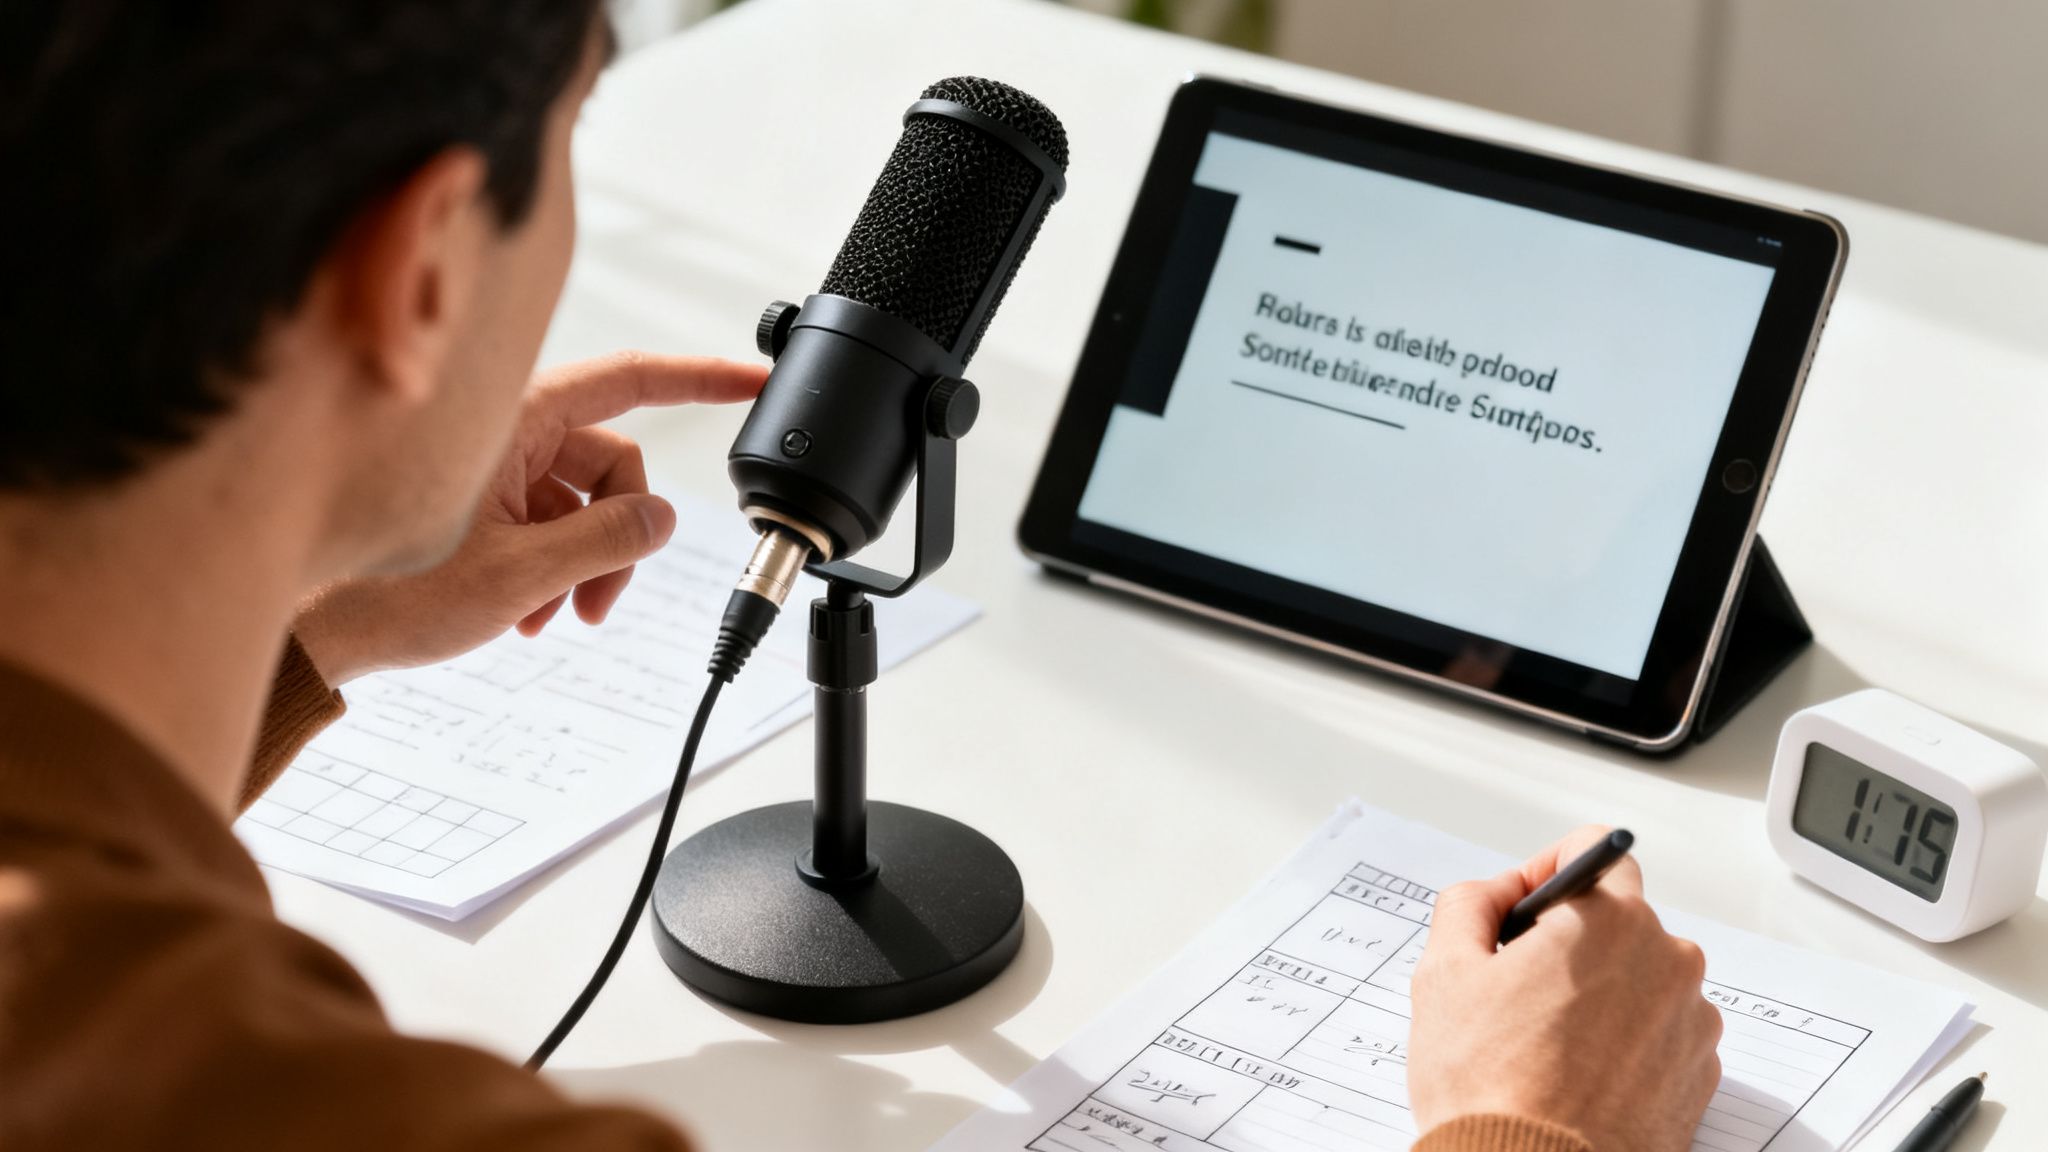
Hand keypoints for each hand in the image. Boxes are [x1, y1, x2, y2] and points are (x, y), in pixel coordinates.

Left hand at [294, 352, 765, 683]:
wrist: (307, 629)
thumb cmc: (380, 593)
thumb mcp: (519, 575)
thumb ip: (606, 540)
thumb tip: (662, 517)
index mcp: (514, 418)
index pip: (631, 379)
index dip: (701, 377)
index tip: (754, 378)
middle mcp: (505, 429)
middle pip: (609, 464)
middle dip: (621, 536)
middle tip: (598, 605)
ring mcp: (490, 464)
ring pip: (579, 502)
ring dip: (583, 564)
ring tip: (549, 618)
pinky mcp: (476, 498)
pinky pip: (545, 521)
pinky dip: (550, 568)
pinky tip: (524, 613)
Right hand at [1408, 825, 1722, 1151]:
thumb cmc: (1490, 1084)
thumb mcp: (1444, 972)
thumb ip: (1468, 904)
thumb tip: (1495, 893)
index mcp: (1609, 919)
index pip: (1592, 851)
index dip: (1542, 872)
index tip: (1520, 910)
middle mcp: (1668, 959)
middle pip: (1616, 919)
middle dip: (1567, 940)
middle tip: (1516, 988)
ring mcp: (1691, 1020)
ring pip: (1639, 977)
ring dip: (1599, 993)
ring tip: (1545, 1043)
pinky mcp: (1699, 1074)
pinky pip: (1659, 1032)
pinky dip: (1623, 1041)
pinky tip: (1577, 1074)